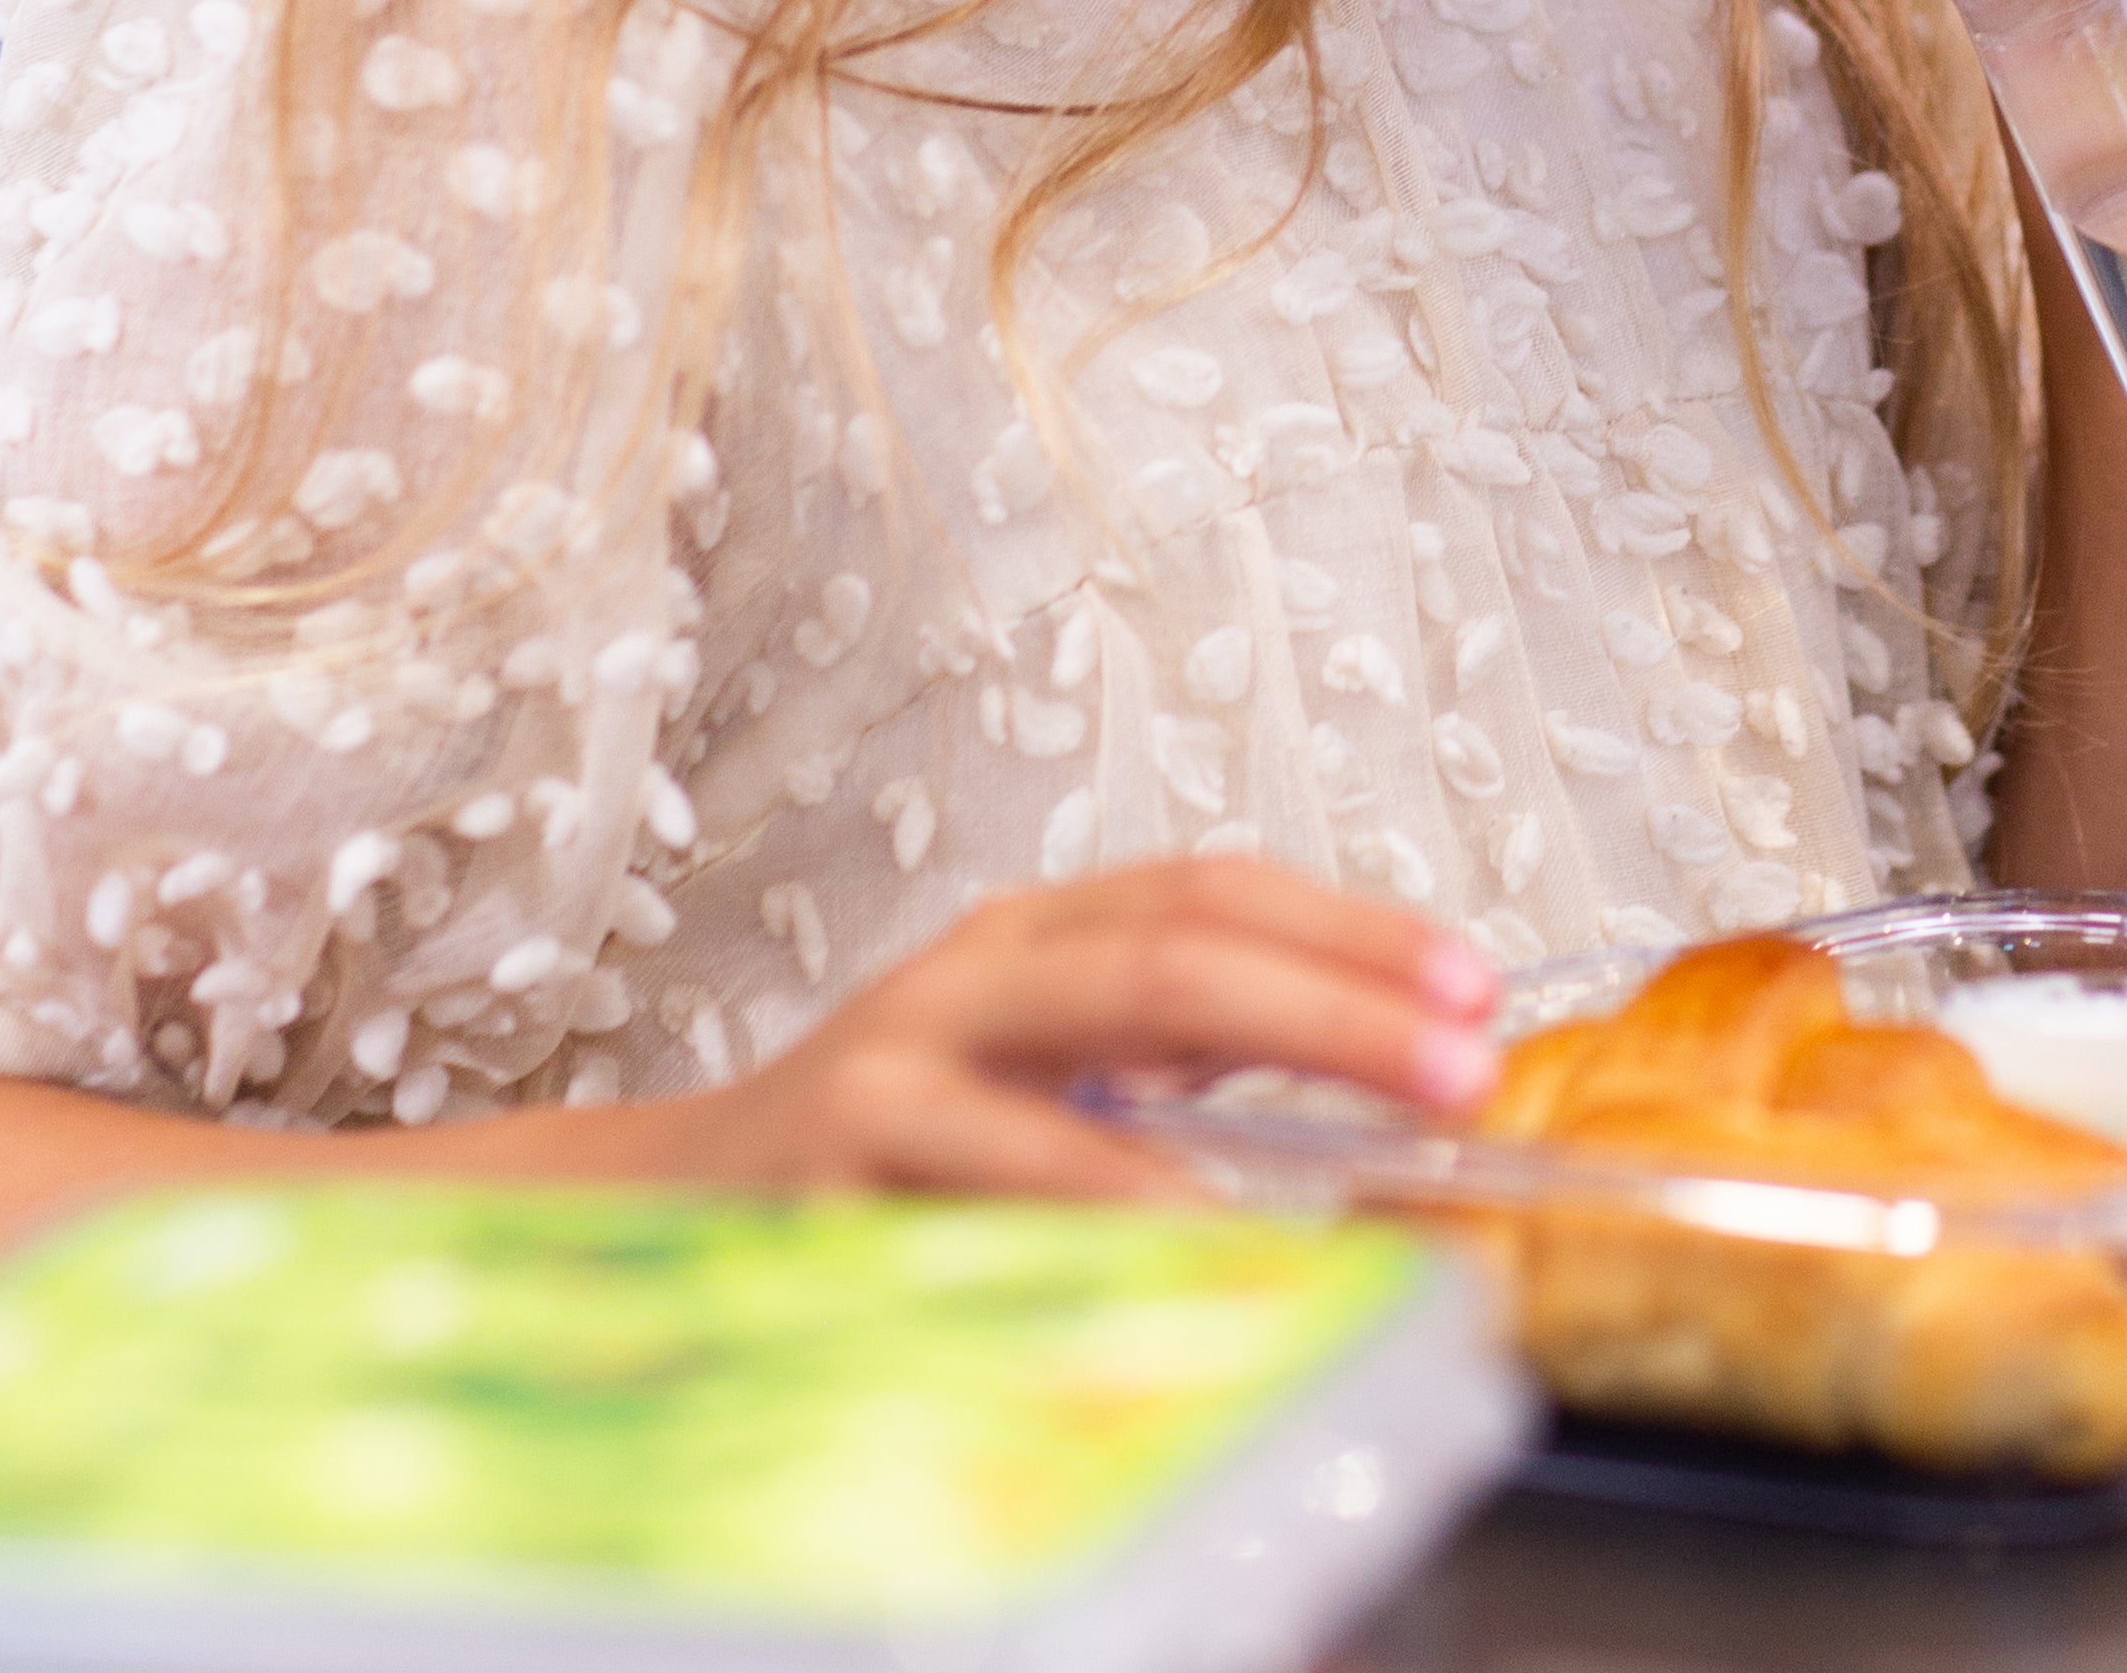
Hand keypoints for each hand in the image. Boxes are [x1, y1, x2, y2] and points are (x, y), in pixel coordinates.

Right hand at [598, 857, 1494, 1201]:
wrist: (653, 1219)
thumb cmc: (884, 1165)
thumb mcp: (1040, 1091)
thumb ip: (1176, 1076)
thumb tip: (1373, 1088)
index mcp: (1034, 937)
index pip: (1211, 892)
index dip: (1351, 929)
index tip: (1473, 983)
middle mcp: (976, 968)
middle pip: (1185, 944)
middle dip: (1342, 994)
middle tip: (1463, 1056)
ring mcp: (903, 1050)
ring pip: (1112, 1017)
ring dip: (1264, 1076)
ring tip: (1382, 1144)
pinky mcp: (844, 1149)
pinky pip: (1009, 1163)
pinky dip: (1121, 1197)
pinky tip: (1208, 1233)